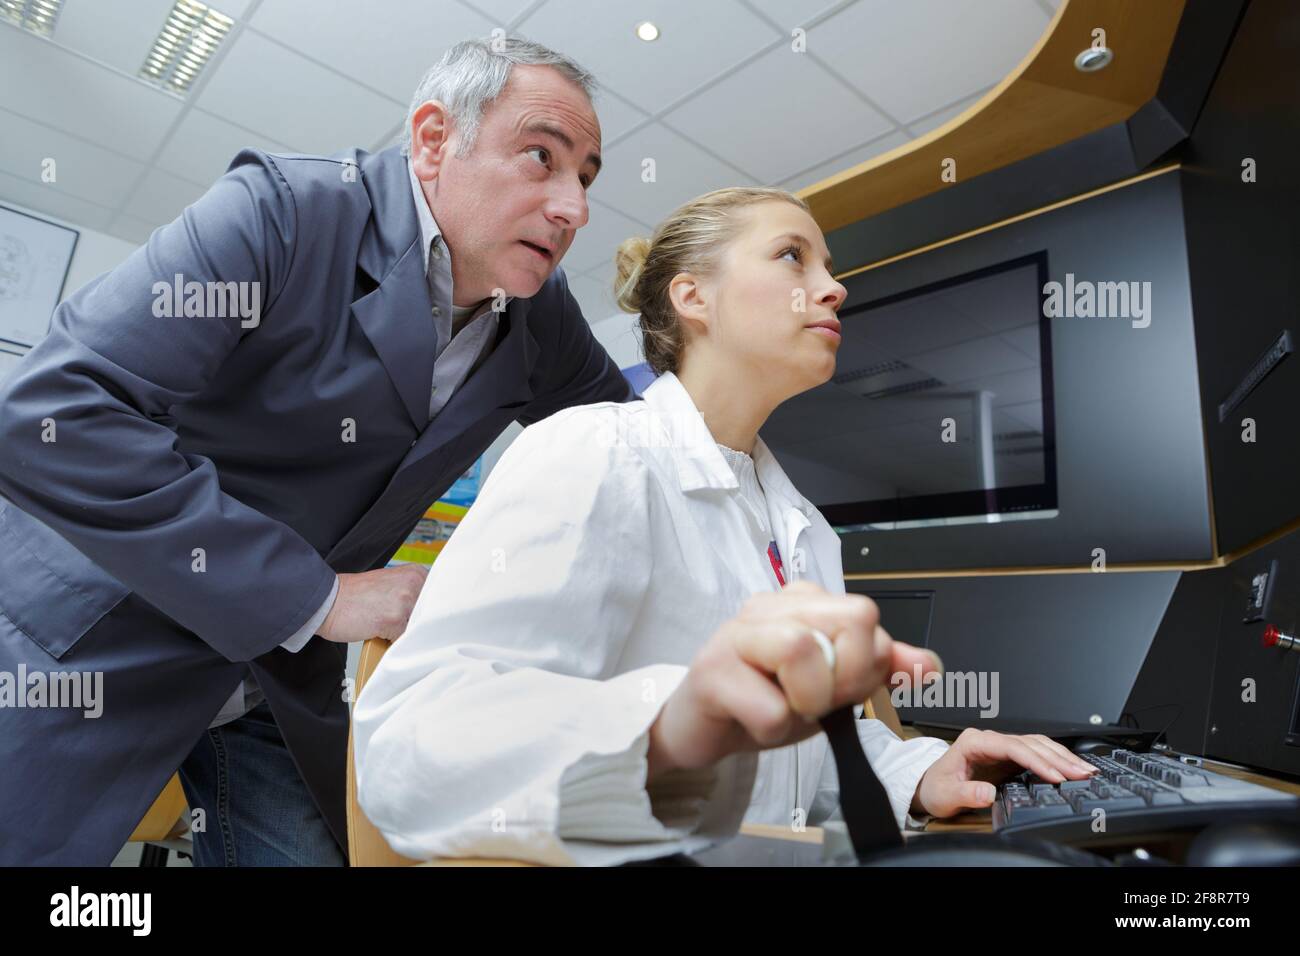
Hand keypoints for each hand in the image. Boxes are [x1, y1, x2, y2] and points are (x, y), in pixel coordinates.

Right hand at [317, 565, 428, 644]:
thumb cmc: (356, 596)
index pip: (438, 600)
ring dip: (405, 634)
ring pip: (418, 629)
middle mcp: (414, 584)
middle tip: (397, 624)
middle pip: (431, 616)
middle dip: (417, 625)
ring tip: (386, 627)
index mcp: (416, 573)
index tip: (418, 619)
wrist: (328, 602)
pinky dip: (393, 643)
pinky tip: (379, 634)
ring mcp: (405, 602)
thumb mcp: (391, 584)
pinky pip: (404, 640)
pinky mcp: (394, 620)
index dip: (427, 614)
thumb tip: (431, 615)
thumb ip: (412, 594)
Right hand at [647, 581, 940, 780]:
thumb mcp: (831, 687)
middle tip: (814, 701)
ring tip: (784, 709)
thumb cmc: (764, 701)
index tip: (837, 690)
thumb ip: (879, 670)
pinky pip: (771, 708)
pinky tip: (753, 722)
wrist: (702, 730)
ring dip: (807, 701)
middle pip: (852, 620)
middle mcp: (770, 606)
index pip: (869, 617)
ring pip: (804, 650)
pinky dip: (773, 730)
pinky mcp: (711, 672)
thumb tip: (927, 664)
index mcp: (804, 602)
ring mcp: (735, 634)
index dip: (867, 665)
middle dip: (847, 678)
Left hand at [910, 728, 1099, 818]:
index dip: (1037, 760)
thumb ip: (965, 793)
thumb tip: (987, 793)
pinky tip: (1071, 768)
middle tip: (1083, 773)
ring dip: (1062, 756)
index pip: (1013, 746)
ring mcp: (1000, 746)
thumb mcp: (945, 795)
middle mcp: (989, 740)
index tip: (1056, 775)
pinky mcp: (1007, 757)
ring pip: (1037, 744)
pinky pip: (1036, 753)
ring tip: (1085, 770)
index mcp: (974, 741)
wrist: (930, 787)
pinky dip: (1055, 759)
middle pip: (1030, 743)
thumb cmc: (936, 788)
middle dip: (1058, 758)